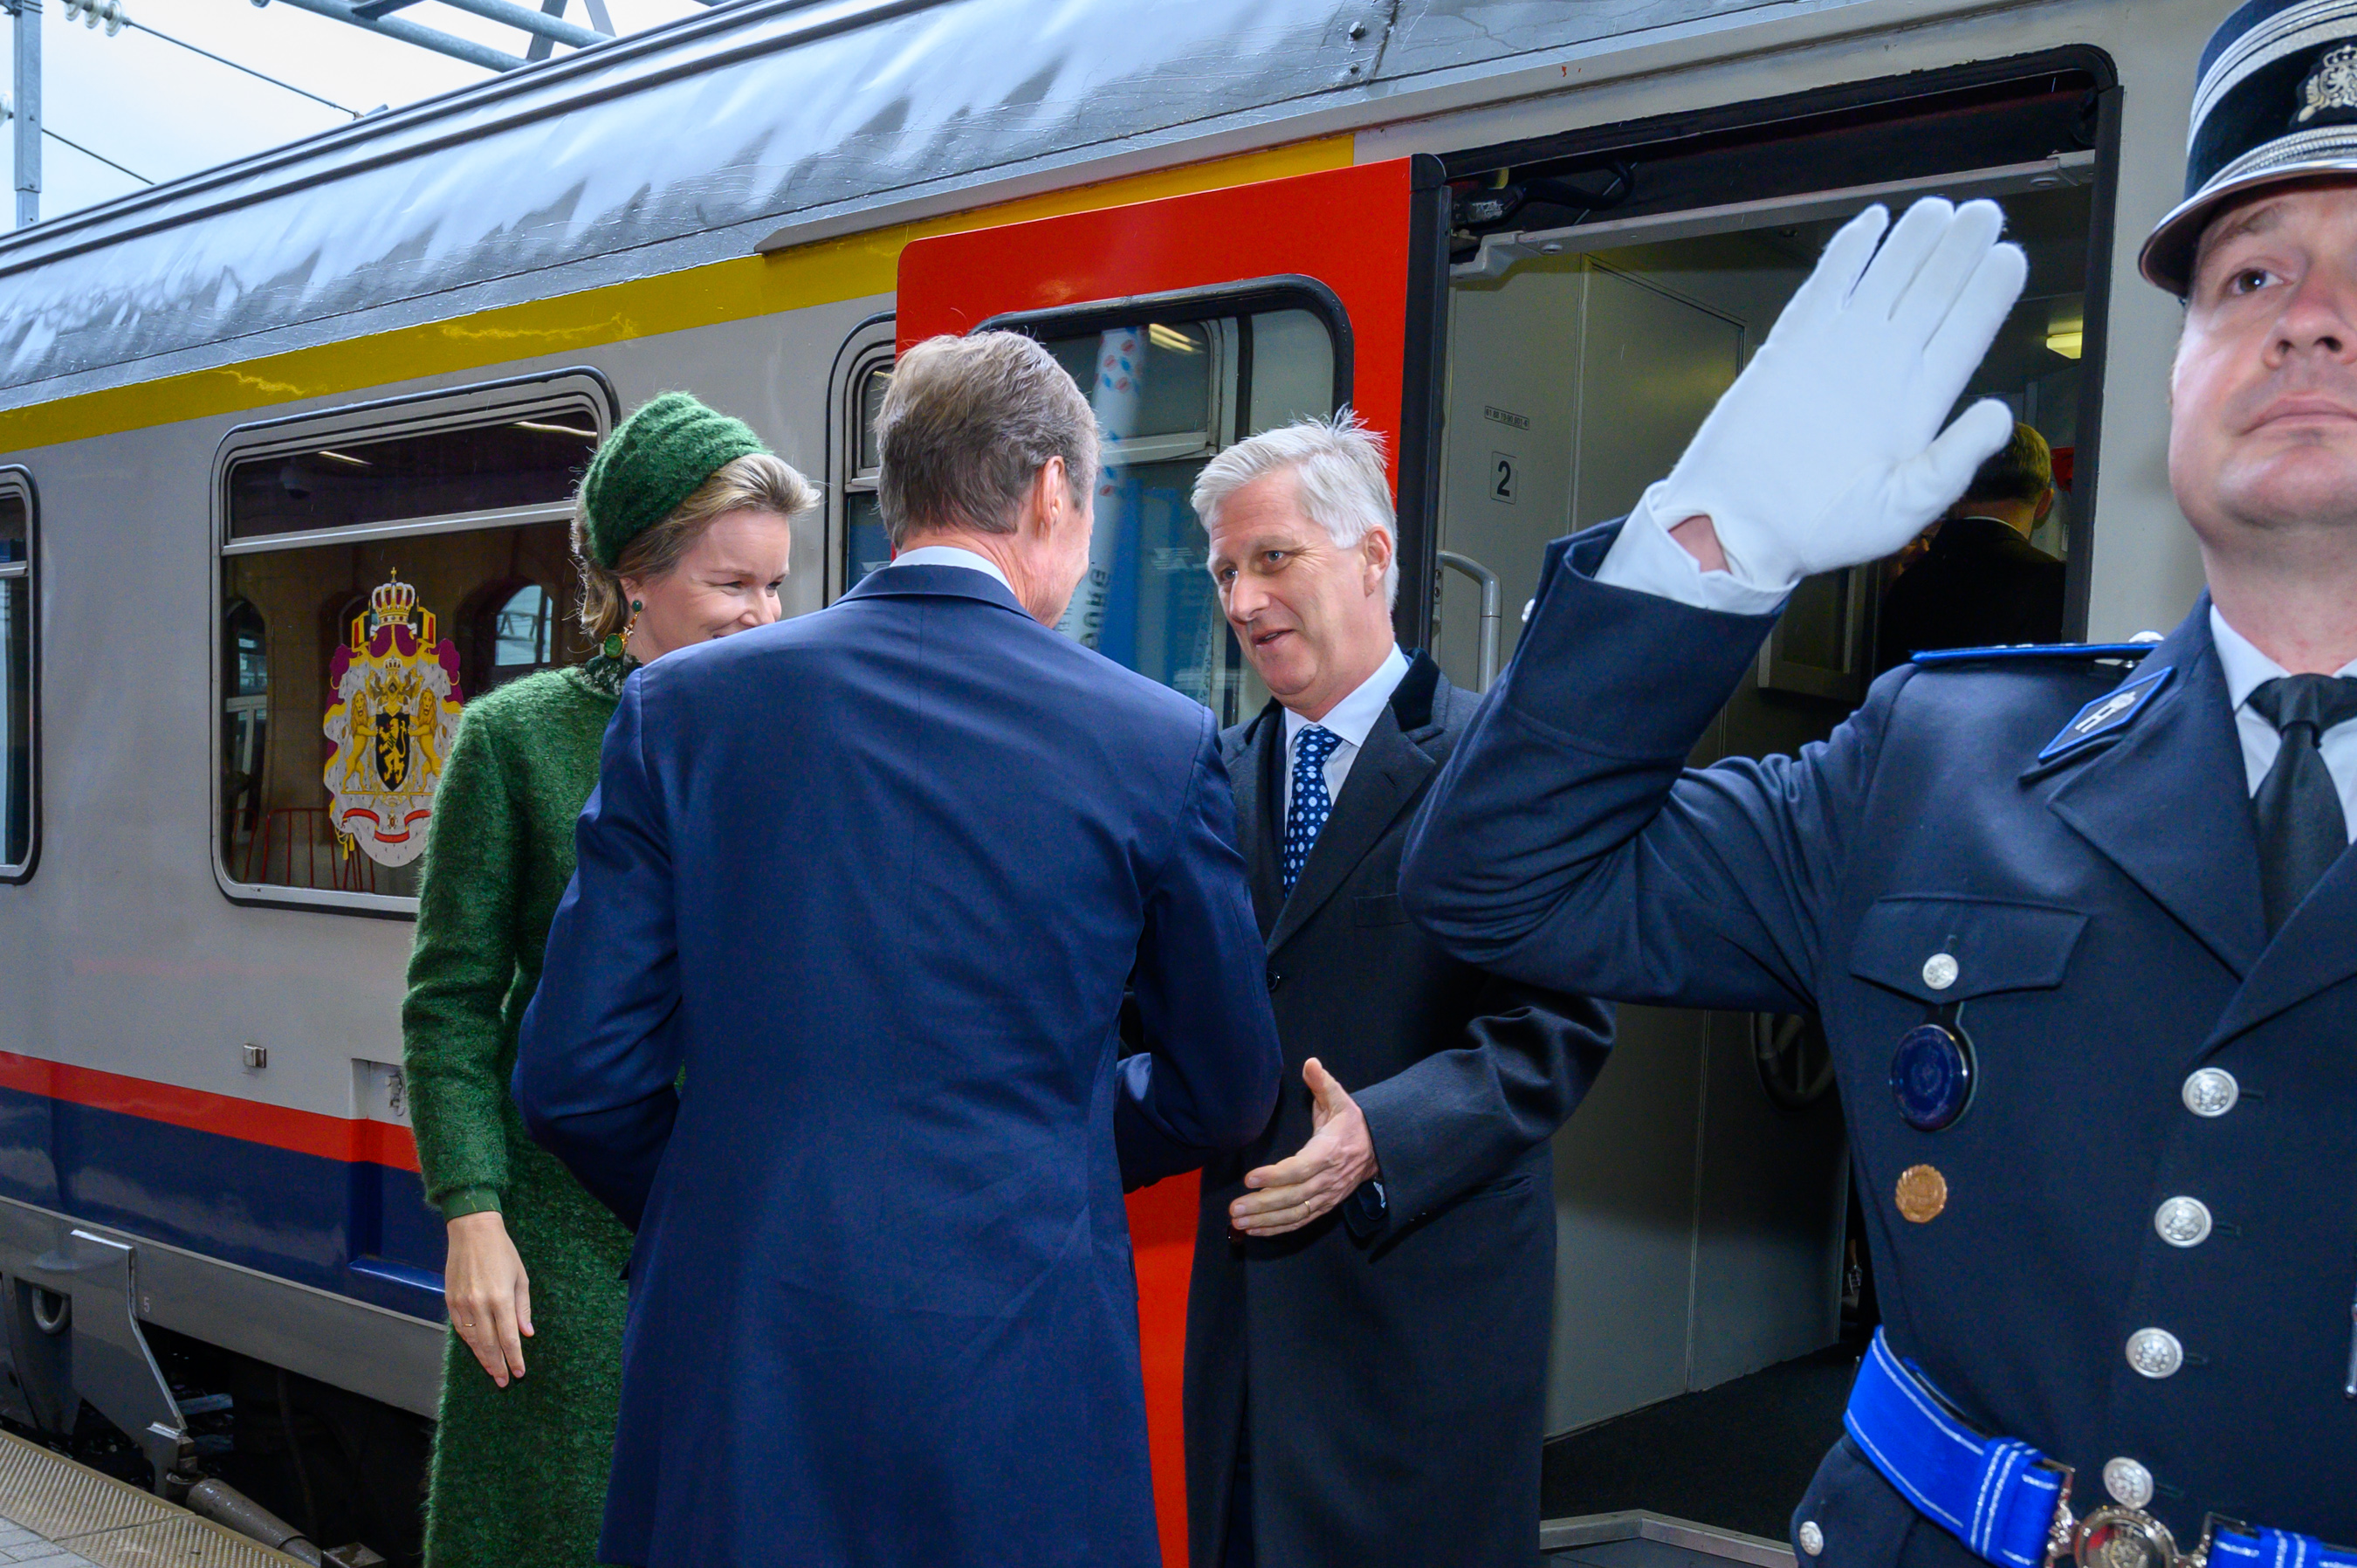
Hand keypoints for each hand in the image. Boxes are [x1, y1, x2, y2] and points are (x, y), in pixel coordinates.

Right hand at [444, 1211, 532, 1386]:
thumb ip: (522, 1308)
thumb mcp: (520, 1277)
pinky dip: (469, 1343)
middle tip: (503, 1381)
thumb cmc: (503, 1252)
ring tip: (492, 1371)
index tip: (519, 1373)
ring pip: (472, 1341)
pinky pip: (460, 1329)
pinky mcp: (450, 1301)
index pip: (508, 1338)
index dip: (514, 1358)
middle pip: (489, 1345)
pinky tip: (477, 1351)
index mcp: (500, 1298)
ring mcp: (462, 1304)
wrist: (472, 1232)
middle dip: (497, 1365)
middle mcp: (479, 1305)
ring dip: (482, 1359)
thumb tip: (526, 1334)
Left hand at [1230, 1059, 1378, 1237]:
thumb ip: (1323, 1084)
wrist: (1379, 1149)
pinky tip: (1255, 1230)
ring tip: (1239, 1222)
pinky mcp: (1325, 1207)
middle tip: (1234, 1208)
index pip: (1300, 1168)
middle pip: (1293, 1197)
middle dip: (1262, 1205)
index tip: (1250, 1178)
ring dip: (1265, 1220)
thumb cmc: (1352, 1123)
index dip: (1275, 1176)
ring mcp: (1327, 1196)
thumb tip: (1310, 1063)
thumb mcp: (1340, 1099)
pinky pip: (1300, 1221)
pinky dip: (1277, 1228)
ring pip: (1294, 1213)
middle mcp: (1328, 1179)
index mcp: (1329, 1152)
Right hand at [1651, 197, 2026, 590]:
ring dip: (1914, 242)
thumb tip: (1999, 415)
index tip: (2010, 257)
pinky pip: (1827, 286)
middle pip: (1933, 295)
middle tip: (1983, 214)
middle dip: (1959, 252)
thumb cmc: (1820, 530)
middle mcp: (1886, 369)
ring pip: (1887, 280)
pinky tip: (1873, 221)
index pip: (1966, 334)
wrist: (1739, 528)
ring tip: (1940, 209)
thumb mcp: (1902, 510)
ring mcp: (1840, 351)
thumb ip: (1953, 462)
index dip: (1988, 295)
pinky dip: (1848, 252)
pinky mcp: (1793, 344)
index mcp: (1920, 404)